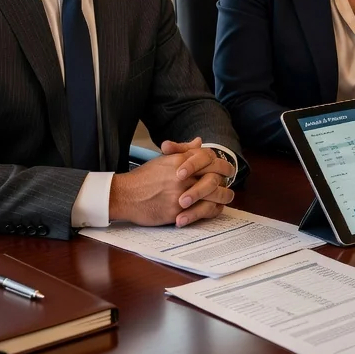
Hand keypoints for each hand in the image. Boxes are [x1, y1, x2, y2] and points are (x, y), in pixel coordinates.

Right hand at [109, 138, 234, 226]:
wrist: (125, 195)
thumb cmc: (144, 177)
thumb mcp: (164, 159)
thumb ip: (184, 150)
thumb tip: (199, 142)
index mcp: (181, 161)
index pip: (209, 159)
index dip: (222, 164)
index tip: (227, 170)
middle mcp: (183, 176)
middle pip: (214, 177)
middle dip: (225, 182)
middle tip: (228, 186)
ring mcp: (181, 194)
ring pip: (212, 195)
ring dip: (222, 198)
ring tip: (225, 199)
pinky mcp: (177, 211)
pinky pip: (201, 212)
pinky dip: (211, 211)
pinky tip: (214, 209)